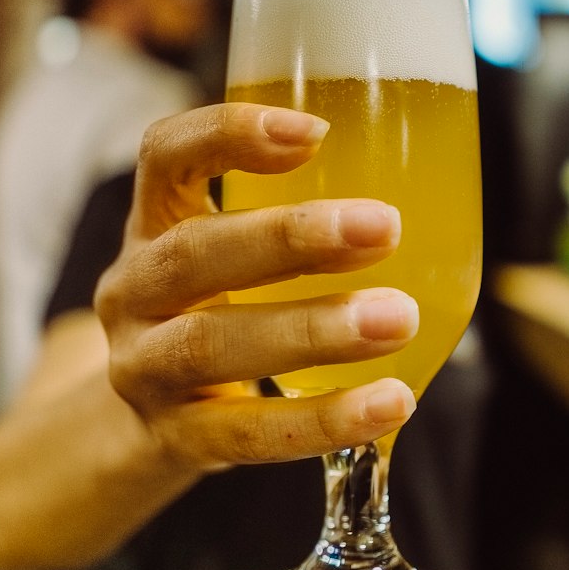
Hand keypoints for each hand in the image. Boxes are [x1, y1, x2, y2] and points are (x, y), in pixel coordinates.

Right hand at [93, 102, 418, 476]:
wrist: (147, 420)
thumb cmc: (219, 309)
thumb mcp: (229, 249)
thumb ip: (294, 217)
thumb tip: (434, 185)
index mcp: (153, 221)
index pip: (166, 155)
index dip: (228, 134)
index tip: (316, 131)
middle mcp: (133, 289)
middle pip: (191, 253)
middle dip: (290, 238)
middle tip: (384, 227)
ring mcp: (143, 368)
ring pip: (211, 345)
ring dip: (312, 329)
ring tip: (398, 318)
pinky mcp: (175, 438)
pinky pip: (248, 433)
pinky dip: (323, 420)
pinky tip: (389, 402)